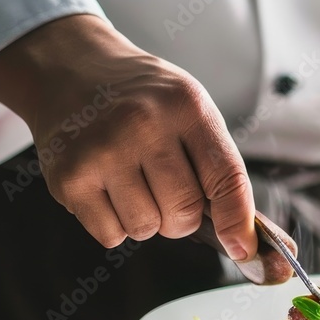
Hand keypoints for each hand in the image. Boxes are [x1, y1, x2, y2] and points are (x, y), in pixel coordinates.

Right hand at [0, 14, 257, 260]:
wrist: (70, 69)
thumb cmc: (142, 101)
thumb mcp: (190, 113)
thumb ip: (220, 172)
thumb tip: (249, 244)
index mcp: (187, 106)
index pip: (226, 178)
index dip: (237, 222)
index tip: (244, 250)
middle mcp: (144, 124)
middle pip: (183, 213)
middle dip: (182, 217)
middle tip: (165, 188)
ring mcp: (103, 150)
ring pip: (146, 229)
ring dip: (146, 220)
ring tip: (131, 181)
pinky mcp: (70, 176)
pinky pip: (111, 235)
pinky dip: (114, 224)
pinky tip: (106, 187)